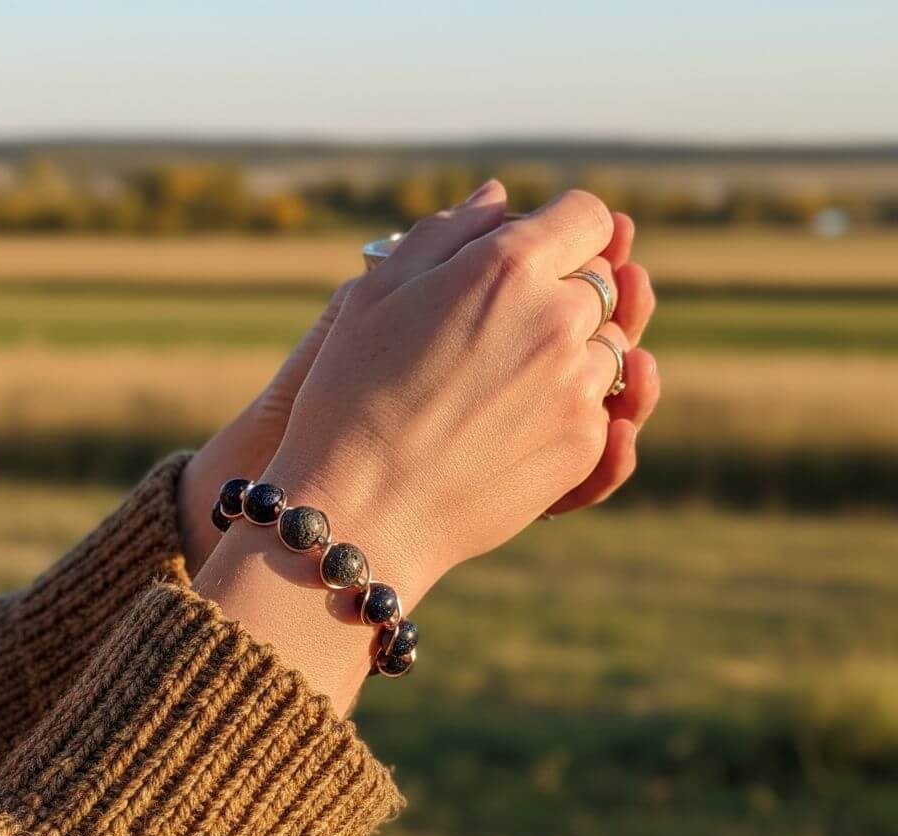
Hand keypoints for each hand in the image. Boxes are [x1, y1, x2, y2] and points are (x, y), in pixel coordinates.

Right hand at [195, 182, 653, 713]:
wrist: (361, 508)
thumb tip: (499, 199)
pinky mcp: (583, 446)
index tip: (539, 251)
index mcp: (510, 267)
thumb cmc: (350, 395)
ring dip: (578, 352)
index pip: (585, 217)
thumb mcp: (378, 292)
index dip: (563, 228)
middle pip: (606, 283)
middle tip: (513, 321)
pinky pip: (607, 409)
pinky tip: (521, 420)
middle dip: (571, 291)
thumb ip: (446, 232)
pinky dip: (577, 406)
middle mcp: (559, 320)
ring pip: (613, 348)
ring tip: (511, 379)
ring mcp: (579, 387)